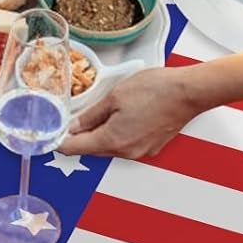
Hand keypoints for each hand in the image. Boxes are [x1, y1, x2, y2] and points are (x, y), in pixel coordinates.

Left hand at [61, 66, 196, 157]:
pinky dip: (119, 134)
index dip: (60, 141)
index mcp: (112, 140)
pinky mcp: (151, 147)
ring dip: (100, 134)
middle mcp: (126, 152)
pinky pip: (126, 144)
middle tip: (73, 119)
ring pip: (109, 147)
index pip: (75, 148)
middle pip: (92, 149)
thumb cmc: (156, 89)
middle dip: (80, 136)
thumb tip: (74, 126)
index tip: (52, 135)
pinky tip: (122, 116)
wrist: (190, 92)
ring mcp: (140, 152)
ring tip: (102, 113)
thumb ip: (91, 115)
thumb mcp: (114, 96)